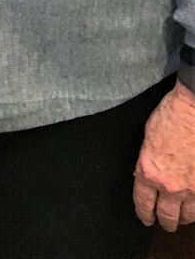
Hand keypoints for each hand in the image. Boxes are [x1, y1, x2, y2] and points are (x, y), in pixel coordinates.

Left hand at [134, 81, 194, 230]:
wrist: (193, 110)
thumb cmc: (170, 117)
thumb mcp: (147, 140)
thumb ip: (147, 164)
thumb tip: (147, 176)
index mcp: (149, 172)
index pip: (143, 203)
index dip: (143, 214)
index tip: (145, 218)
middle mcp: (170, 185)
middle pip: (166, 216)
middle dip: (165, 222)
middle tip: (165, 223)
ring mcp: (192, 188)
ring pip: (187, 216)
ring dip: (183, 218)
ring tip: (182, 217)